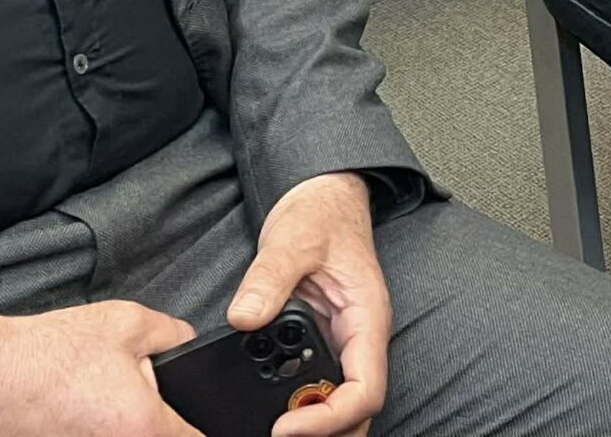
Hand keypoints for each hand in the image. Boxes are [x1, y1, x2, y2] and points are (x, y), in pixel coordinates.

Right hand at [0, 301, 203, 436]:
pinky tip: (65, 416)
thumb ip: (169, 335)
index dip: (197, 426)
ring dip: (112, 427)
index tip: (182, 415)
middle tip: (117, 399)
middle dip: (147, 421)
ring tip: (87, 406)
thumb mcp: (122, 322)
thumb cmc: (43, 356)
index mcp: (146, 426)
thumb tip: (188, 343)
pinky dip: (82, 431)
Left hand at [230, 172, 388, 436]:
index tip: (286, 426)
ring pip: (339, 403)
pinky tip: (269, 401)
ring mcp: (342, 343)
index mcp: (366, 319)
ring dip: (311, 418)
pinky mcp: (322, 342)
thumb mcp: (292, 239)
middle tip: (275, 432)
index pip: (364, 390)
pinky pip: (317, 383)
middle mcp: (359, 339)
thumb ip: (268, 278)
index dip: (328, 418)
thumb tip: (244, 318)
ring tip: (270, 422)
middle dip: (323, 431)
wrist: (323, 197)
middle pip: (356, 411)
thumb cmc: (321, 214)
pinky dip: (297, 400)